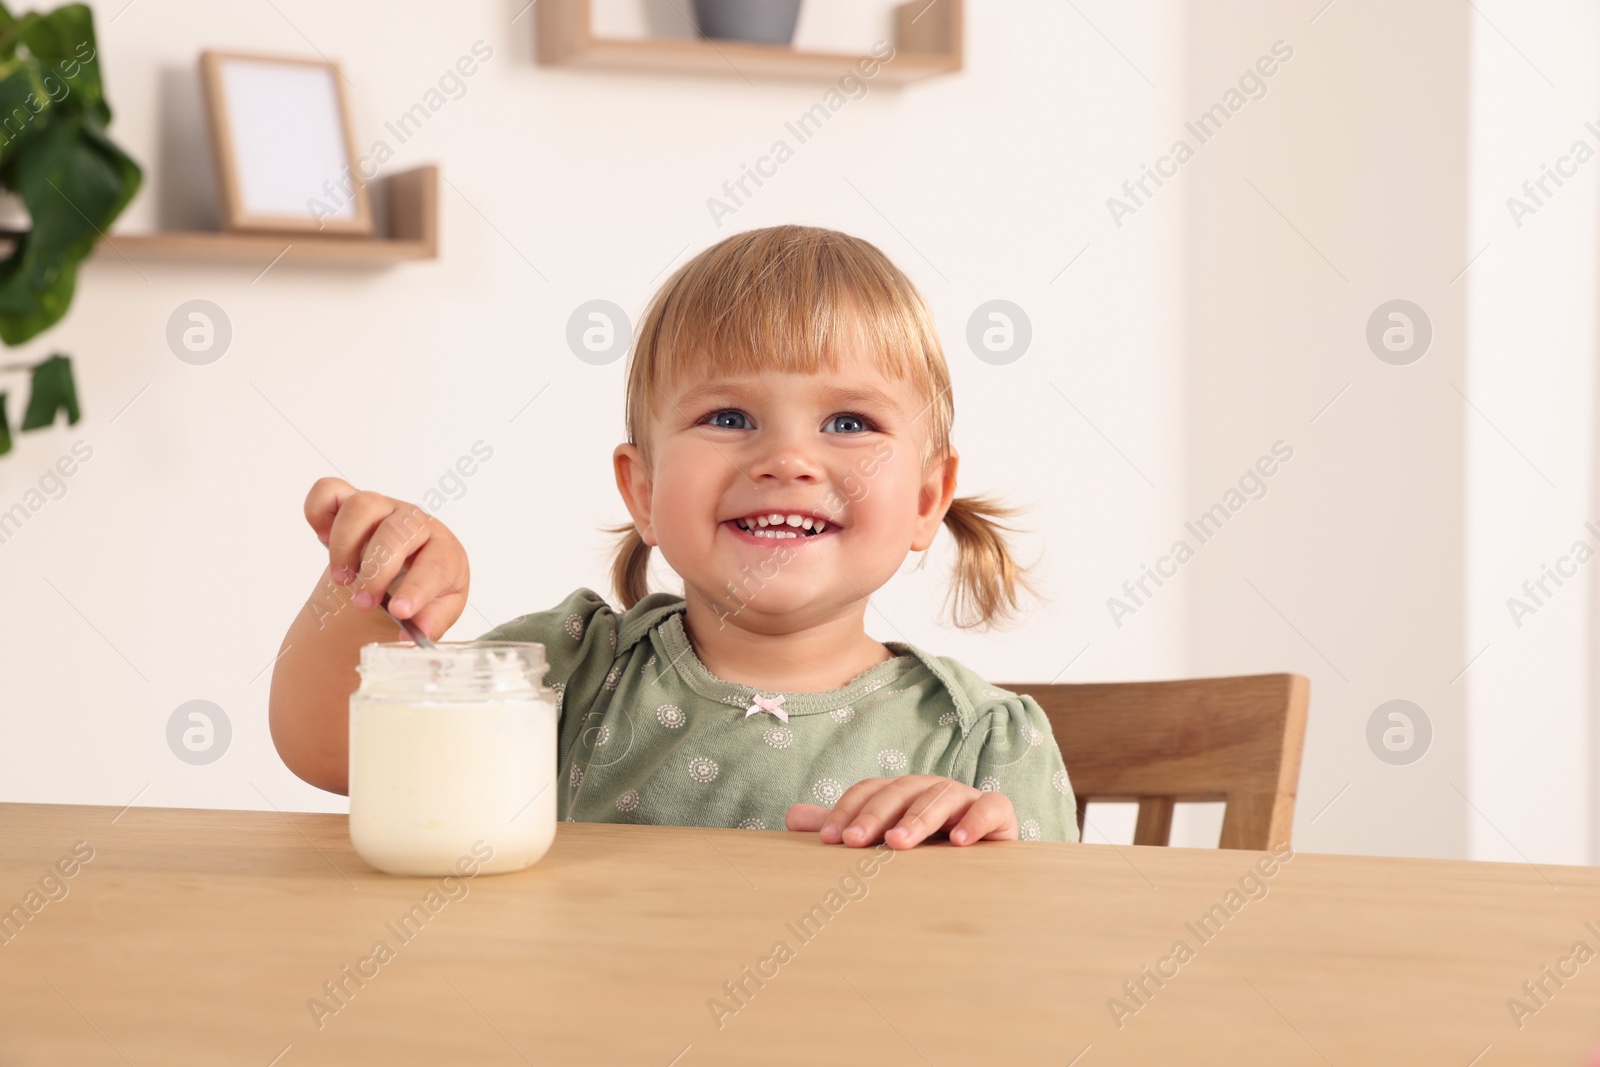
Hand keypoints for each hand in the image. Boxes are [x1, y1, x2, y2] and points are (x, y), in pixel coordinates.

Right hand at [302, 477, 470, 640]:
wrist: (399, 578)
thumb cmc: (422, 592)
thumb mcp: (435, 612)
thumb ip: (430, 623)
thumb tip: (414, 636)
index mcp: (445, 550)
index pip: (437, 562)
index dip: (418, 588)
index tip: (400, 612)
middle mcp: (415, 522)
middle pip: (396, 531)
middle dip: (376, 571)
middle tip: (362, 603)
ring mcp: (382, 509)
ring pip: (362, 505)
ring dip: (345, 545)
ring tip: (342, 579)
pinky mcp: (350, 503)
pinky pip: (329, 490)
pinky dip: (318, 511)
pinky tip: (322, 538)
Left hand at [785, 775, 1017, 848]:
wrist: (987, 866)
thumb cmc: (928, 851)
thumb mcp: (884, 840)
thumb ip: (845, 828)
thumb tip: (791, 817)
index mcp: (902, 792)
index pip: (871, 789)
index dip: (848, 809)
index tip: (829, 840)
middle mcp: (931, 788)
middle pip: (901, 789)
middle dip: (876, 814)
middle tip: (855, 842)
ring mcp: (966, 798)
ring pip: (941, 795)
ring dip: (918, 818)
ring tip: (899, 844)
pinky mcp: (1000, 813)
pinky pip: (991, 807)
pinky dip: (976, 820)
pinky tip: (959, 842)